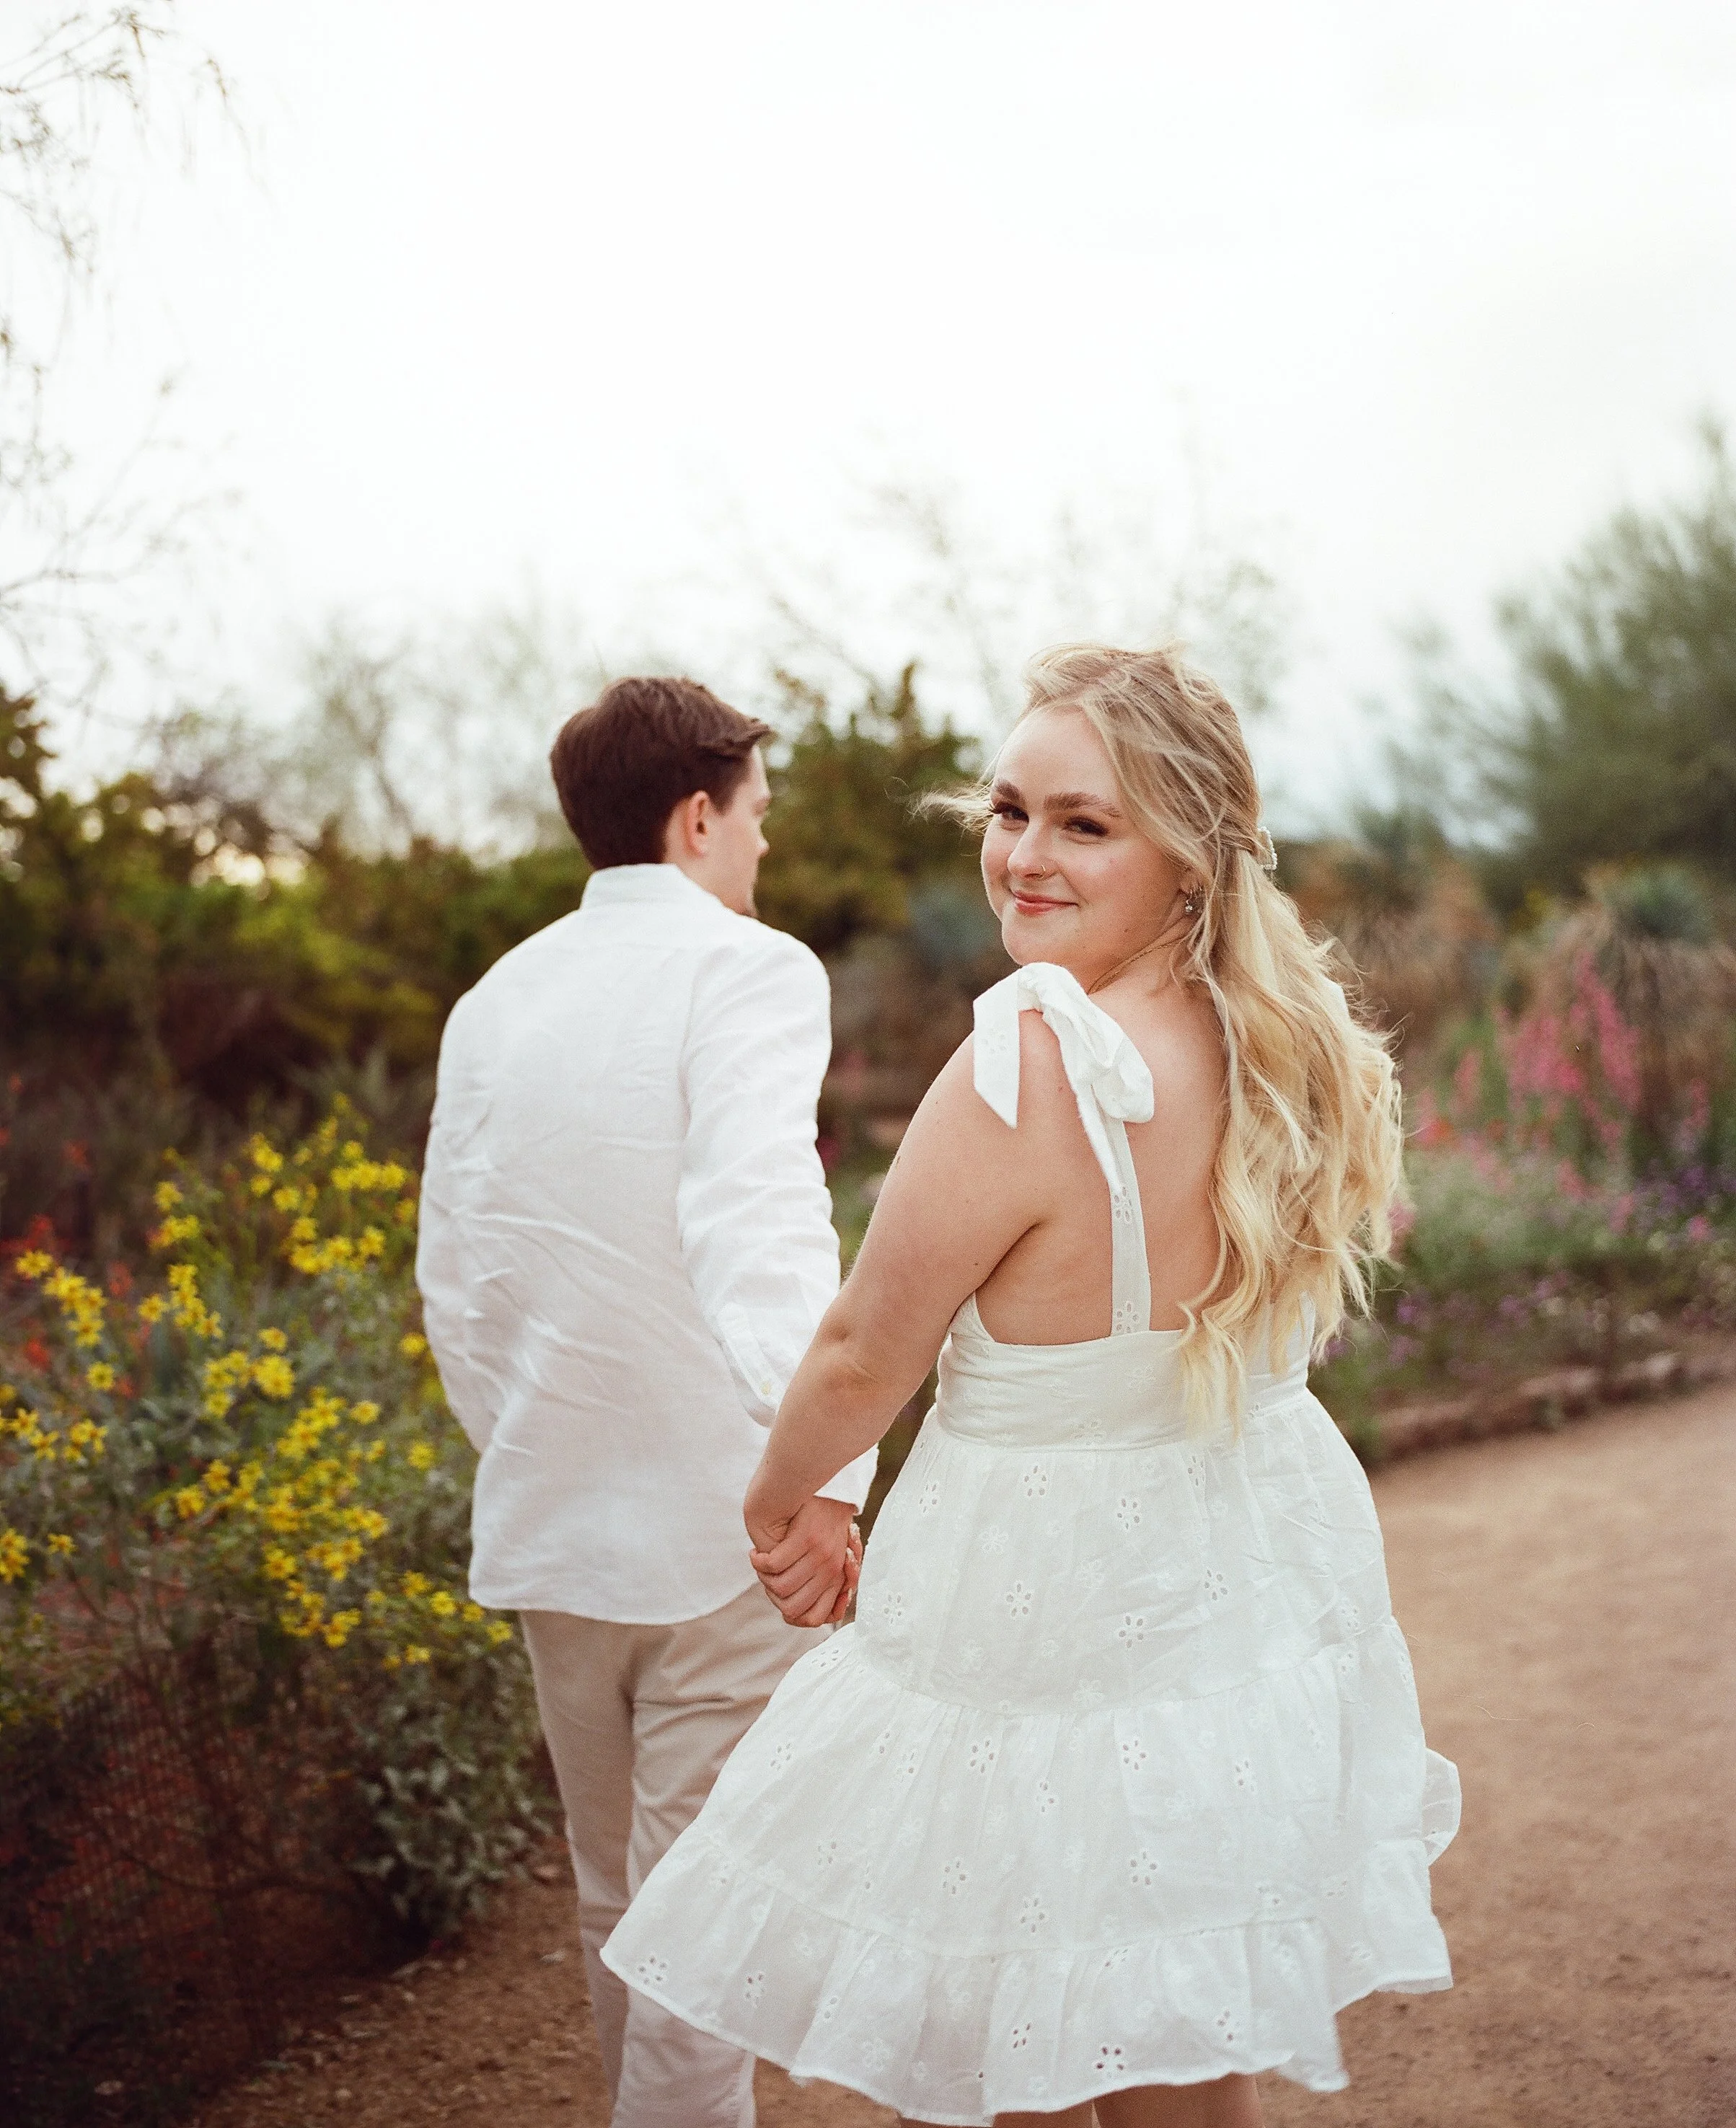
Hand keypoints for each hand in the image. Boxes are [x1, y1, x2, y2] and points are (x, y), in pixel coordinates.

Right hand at [747, 1494, 862, 1626]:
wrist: (831, 1489)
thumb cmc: (827, 1523)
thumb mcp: (833, 1558)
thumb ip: (822, 1584)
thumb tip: (803, 1611)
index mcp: (836, 1579)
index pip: (813, 1619)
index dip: (792, 1615)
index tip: (782, 1597)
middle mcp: (830, 1570)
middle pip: (791, 1608)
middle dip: (773, 1596)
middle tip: (769, 1578)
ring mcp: (819, 1555)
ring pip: (780, 1587)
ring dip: (763, 1577)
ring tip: (762, 1562)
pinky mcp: (806, 1538)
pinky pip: (773, 1563)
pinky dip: (759, 1560)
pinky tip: (757, 1552)